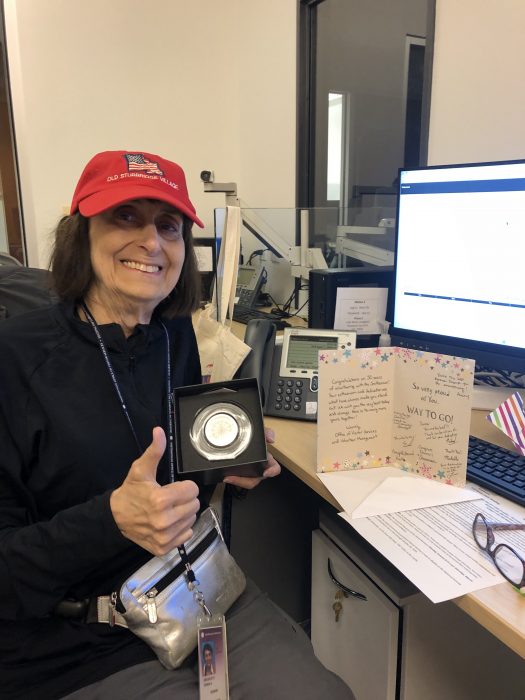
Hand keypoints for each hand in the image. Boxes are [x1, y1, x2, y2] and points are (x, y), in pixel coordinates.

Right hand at [110, 427, 199, 555]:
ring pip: (192, 520)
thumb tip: (159, 431)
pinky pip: (186, 535)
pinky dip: (180, 528)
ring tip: (169, 509)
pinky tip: (169, 522)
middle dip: (185, 499)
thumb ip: (154, 451)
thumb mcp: (141, 469)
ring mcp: (164, 536)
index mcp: (161, 500)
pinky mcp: (163, 548)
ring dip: (184, 513)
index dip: (185, 486)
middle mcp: (164, 521)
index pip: (193, 490)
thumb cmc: (131, 492)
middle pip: (194, 505)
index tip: (174, 487)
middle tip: (171, 498)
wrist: (115, 517)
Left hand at [223, 427, 280, 489]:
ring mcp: (250, 472)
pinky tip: (225, 475)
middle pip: (256, 480)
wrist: (239, 437)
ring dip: (237, 481)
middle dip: (245, 481)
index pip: (275, 468)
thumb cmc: (253, 439)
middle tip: (235, 477)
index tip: (266, 472)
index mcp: (267, 460)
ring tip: (228, 477)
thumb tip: (271, 438)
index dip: (272, 471)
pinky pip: (237, 480)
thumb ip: (267, 432)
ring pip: (246, 482)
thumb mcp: (260, 433)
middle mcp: (259, 468)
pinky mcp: (240, 473)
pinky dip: (232, 479)